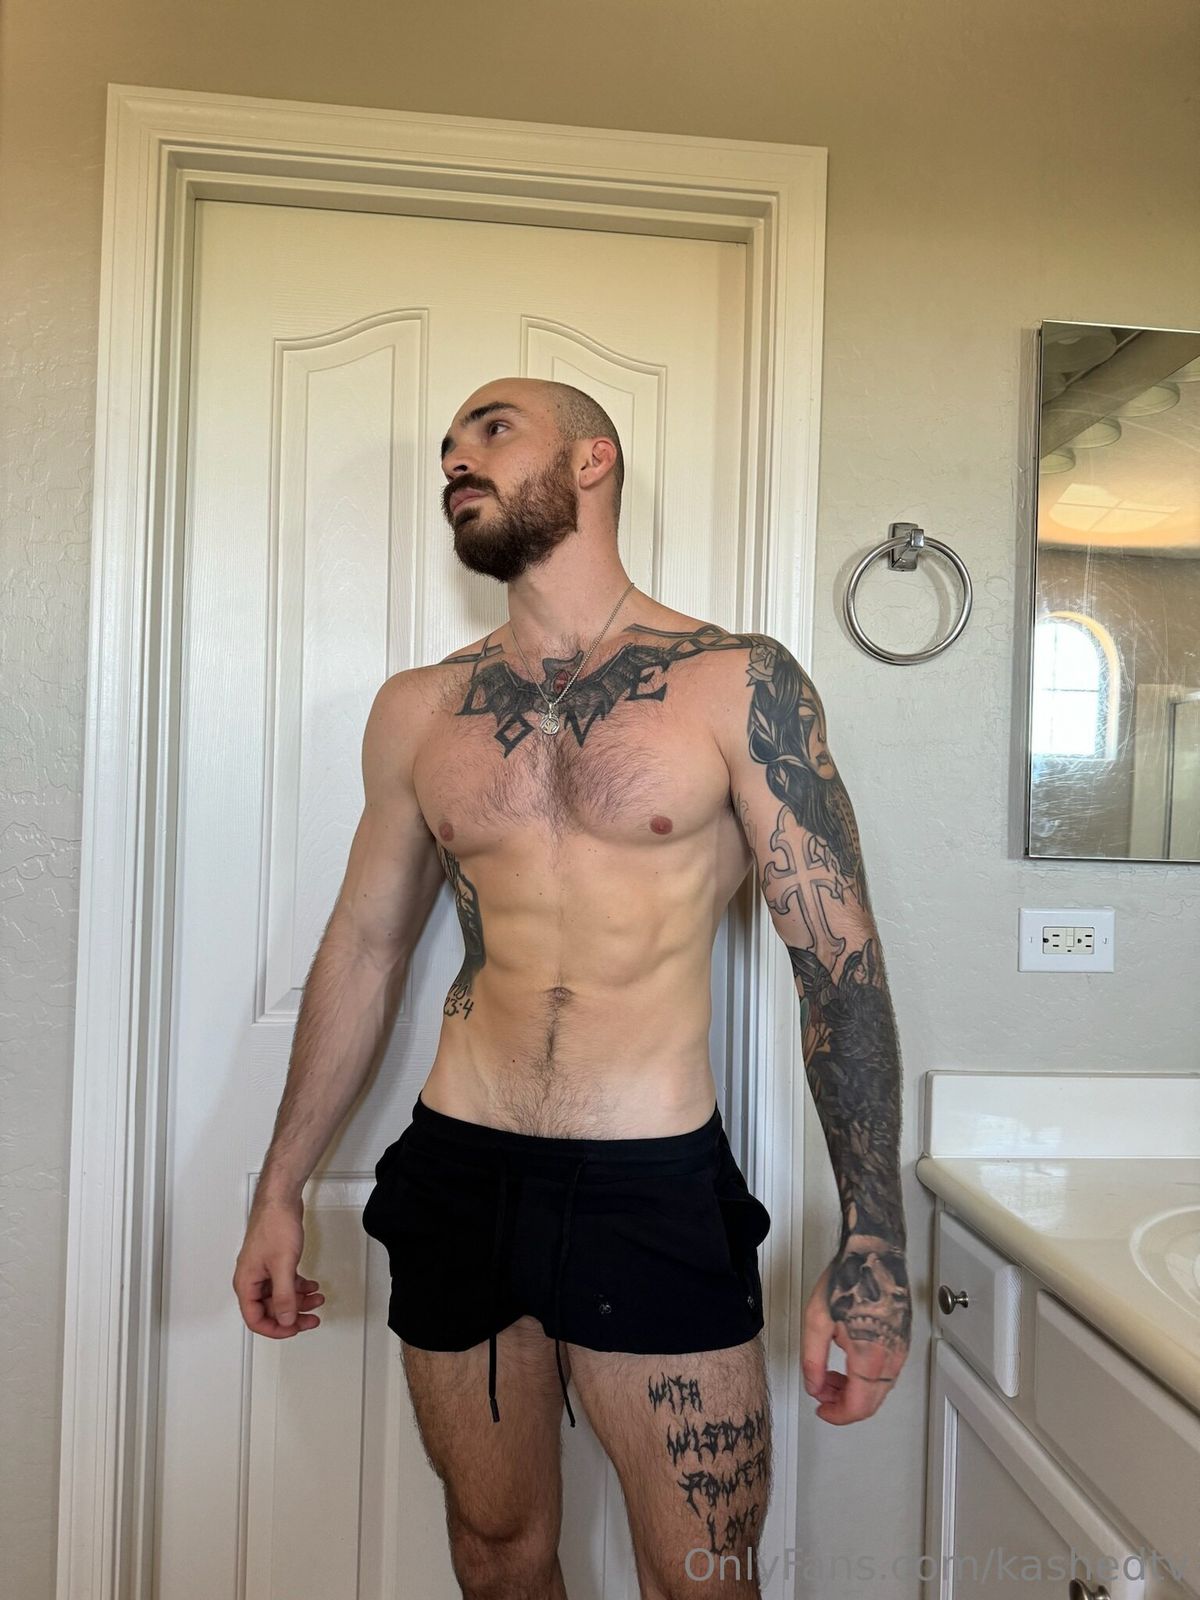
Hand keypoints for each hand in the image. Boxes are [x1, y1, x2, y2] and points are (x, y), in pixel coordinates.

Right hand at [232, 1195, 324, 1337]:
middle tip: (311, 1319)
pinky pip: (286, 1282)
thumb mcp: (283, 1265)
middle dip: (292, 1315)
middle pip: (270, 1309)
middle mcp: (252, 1278)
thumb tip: (285, 1320)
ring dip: (299, 1300)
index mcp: (246, 1283)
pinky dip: (299, 1286)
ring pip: (280, 1296)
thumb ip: (284, 1295)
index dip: (276, 1328)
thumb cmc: (275, 1224)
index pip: (255, 1319)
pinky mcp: (274, 1261)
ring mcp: (263, 1270)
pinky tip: (312, 1286)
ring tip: (317, 1300)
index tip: (294, 1329)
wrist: (281, 1199)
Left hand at [801, 1234, 910, 1424]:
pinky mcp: (903, 1341)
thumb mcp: (816, 1320)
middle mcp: (891, 1356)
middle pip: (871, 1403)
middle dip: (843, 1404)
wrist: (873, 1253)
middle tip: (822, 1393)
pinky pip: (887, 1373)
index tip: (823, 1411)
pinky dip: (867, 1378)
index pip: (858, 1406)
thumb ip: (812, 1360)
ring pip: (880, 1389)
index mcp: (870, 1355)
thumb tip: (815, 1387)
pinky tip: (848, 1363)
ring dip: (855, 1391)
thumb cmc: (848, 1277)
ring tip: (830, 1376)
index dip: (837, 1416)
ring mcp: (901, 1349)